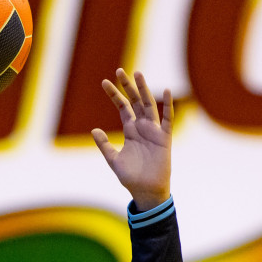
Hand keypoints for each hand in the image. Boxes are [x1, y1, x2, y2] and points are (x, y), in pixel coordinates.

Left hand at [91, 68, 172, 210]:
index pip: (122, 107)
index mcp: (130, 131)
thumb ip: (104, 145)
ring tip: (138, 74)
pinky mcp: (164, 138)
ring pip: (149, 105)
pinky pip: (167, 119)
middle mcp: (142, 127)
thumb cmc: (131, 177)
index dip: (114, 95)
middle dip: (128, 86)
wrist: (146, 191)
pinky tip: (166, 91)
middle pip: (135, 101)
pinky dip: (167, 106)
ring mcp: (154, 131)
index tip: (104, 82)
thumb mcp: (114, 160)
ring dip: (144, 90)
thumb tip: (94, 130)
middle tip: (120, 70)